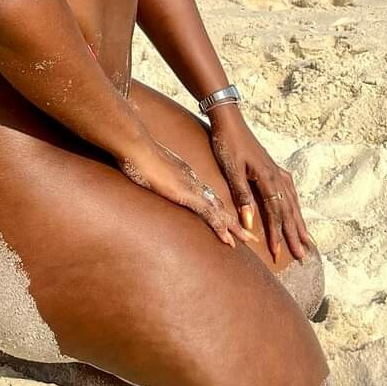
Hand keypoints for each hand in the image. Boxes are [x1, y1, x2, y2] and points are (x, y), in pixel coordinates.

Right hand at [120, 138, 257, 249]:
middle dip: (234, 220)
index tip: (227, 219)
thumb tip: (145, 174)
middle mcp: (192, 181)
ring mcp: (191, 188)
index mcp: (184, 174)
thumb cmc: (136, 153)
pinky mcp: (186, 195)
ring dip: (235, 227)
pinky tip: (228, 240)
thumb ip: (150, 171)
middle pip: (218, 203)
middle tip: (250, 234)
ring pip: (220, 211)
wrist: (136, 145)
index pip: (206, 194)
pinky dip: (220, 228)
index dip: (218, 208)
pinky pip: (208, 214)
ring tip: (249, 240)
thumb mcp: (145, 165)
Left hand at [207, 108, 313, 262]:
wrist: (229, 120)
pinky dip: (295, 205)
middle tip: (302, 256)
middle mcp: (277, 175)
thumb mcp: (231, 170)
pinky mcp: (272, 167)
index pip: (275, 212)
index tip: (278, 254)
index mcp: (267, 177)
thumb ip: (242, 195)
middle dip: (294, 234)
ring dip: (298, 222)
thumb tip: (250, 222)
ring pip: (292, 201)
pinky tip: (296, 210)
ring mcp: (276, 170)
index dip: (277, 234)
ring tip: (306, 240)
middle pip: (289, 210)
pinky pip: (289, 191)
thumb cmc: (227, 143)